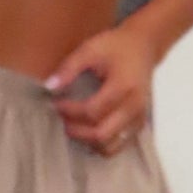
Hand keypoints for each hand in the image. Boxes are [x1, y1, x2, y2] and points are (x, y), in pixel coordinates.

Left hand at [43, 25, 154, 156]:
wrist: (143, 47)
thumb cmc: (116, 47)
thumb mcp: (91, 49)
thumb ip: (69, 68)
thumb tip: (49, 87)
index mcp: (124, 87)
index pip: (92, 111)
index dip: (69, 111)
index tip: (55, 103)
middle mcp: (135, 107)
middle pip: (101, 134)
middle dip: (76, 131)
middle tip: (61, 120)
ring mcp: (139, 118)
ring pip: (110, 146)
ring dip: (87, 141)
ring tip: (73, 126)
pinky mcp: (139, 124)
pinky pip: (118, 145)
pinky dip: (100, 144)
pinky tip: (87, 130)